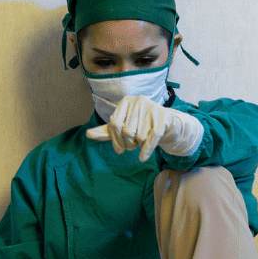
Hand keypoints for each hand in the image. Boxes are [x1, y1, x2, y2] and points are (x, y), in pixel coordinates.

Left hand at [86, 95, 201, 160]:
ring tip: (143, 143)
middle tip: (132, 147)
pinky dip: (147, 150)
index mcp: (126, 101)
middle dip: (128, 144)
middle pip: (126, 131)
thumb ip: (106, 131)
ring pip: (140, 136)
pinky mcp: (164, 117)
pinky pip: (152, 137)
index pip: (114, 124)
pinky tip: (143, 158)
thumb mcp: (123, 127)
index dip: (115, 140)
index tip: (119, 150)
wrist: (168, 125)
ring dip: (140, 145)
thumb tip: (88, 134)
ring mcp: (152, 107)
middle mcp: (138, 100)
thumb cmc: (142, 126)